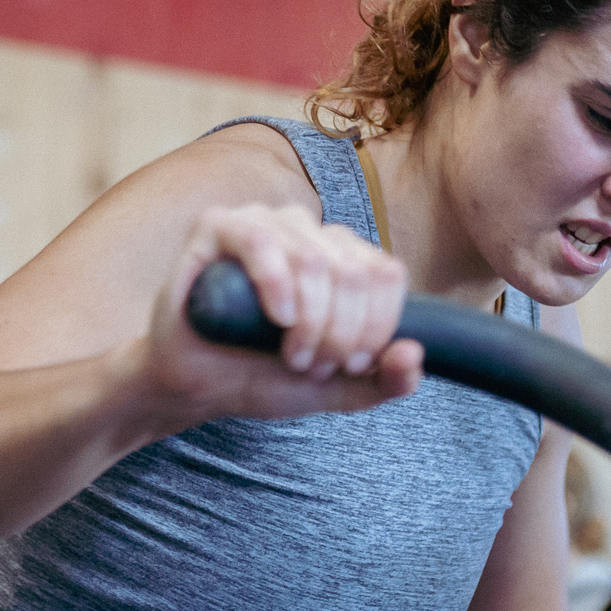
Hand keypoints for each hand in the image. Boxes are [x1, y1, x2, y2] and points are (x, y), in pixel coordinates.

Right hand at [147, 205, 421, 424]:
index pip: (386, 274)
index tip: (348, 365)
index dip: (376, 327)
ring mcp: (265, 222)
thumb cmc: (261, 374)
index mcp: (343, 257)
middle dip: (339, 333)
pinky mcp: (219, 225)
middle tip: (311, 365)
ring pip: (314, 258)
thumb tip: (414, 354)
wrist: (195, 385)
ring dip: (309, 320)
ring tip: (289, 354)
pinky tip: (276, 319)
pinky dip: (276, 285)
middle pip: (354, 271)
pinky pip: (262, 242)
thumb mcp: (334, 387)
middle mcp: (308, 232)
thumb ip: (382, 380)